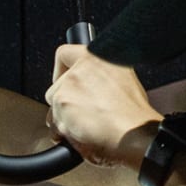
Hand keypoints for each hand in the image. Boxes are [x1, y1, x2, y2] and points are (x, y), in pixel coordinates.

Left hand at [44, 45, 161, 167]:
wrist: (130, 131)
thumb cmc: (132, 112)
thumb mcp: (123, 78)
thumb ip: (100, 75)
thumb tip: (92, 83)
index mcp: (96, 57)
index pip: (65, 53)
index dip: (61, 70)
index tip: (64, 79)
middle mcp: (79, 68)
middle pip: (57, 85)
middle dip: (65, 100)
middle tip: (82, 111)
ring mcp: (67, 86)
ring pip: (53, 104)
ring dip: (64, 115)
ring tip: (86, 123)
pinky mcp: (61, 103)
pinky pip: (53, 121)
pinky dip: (63, 129)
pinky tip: (81, 130)